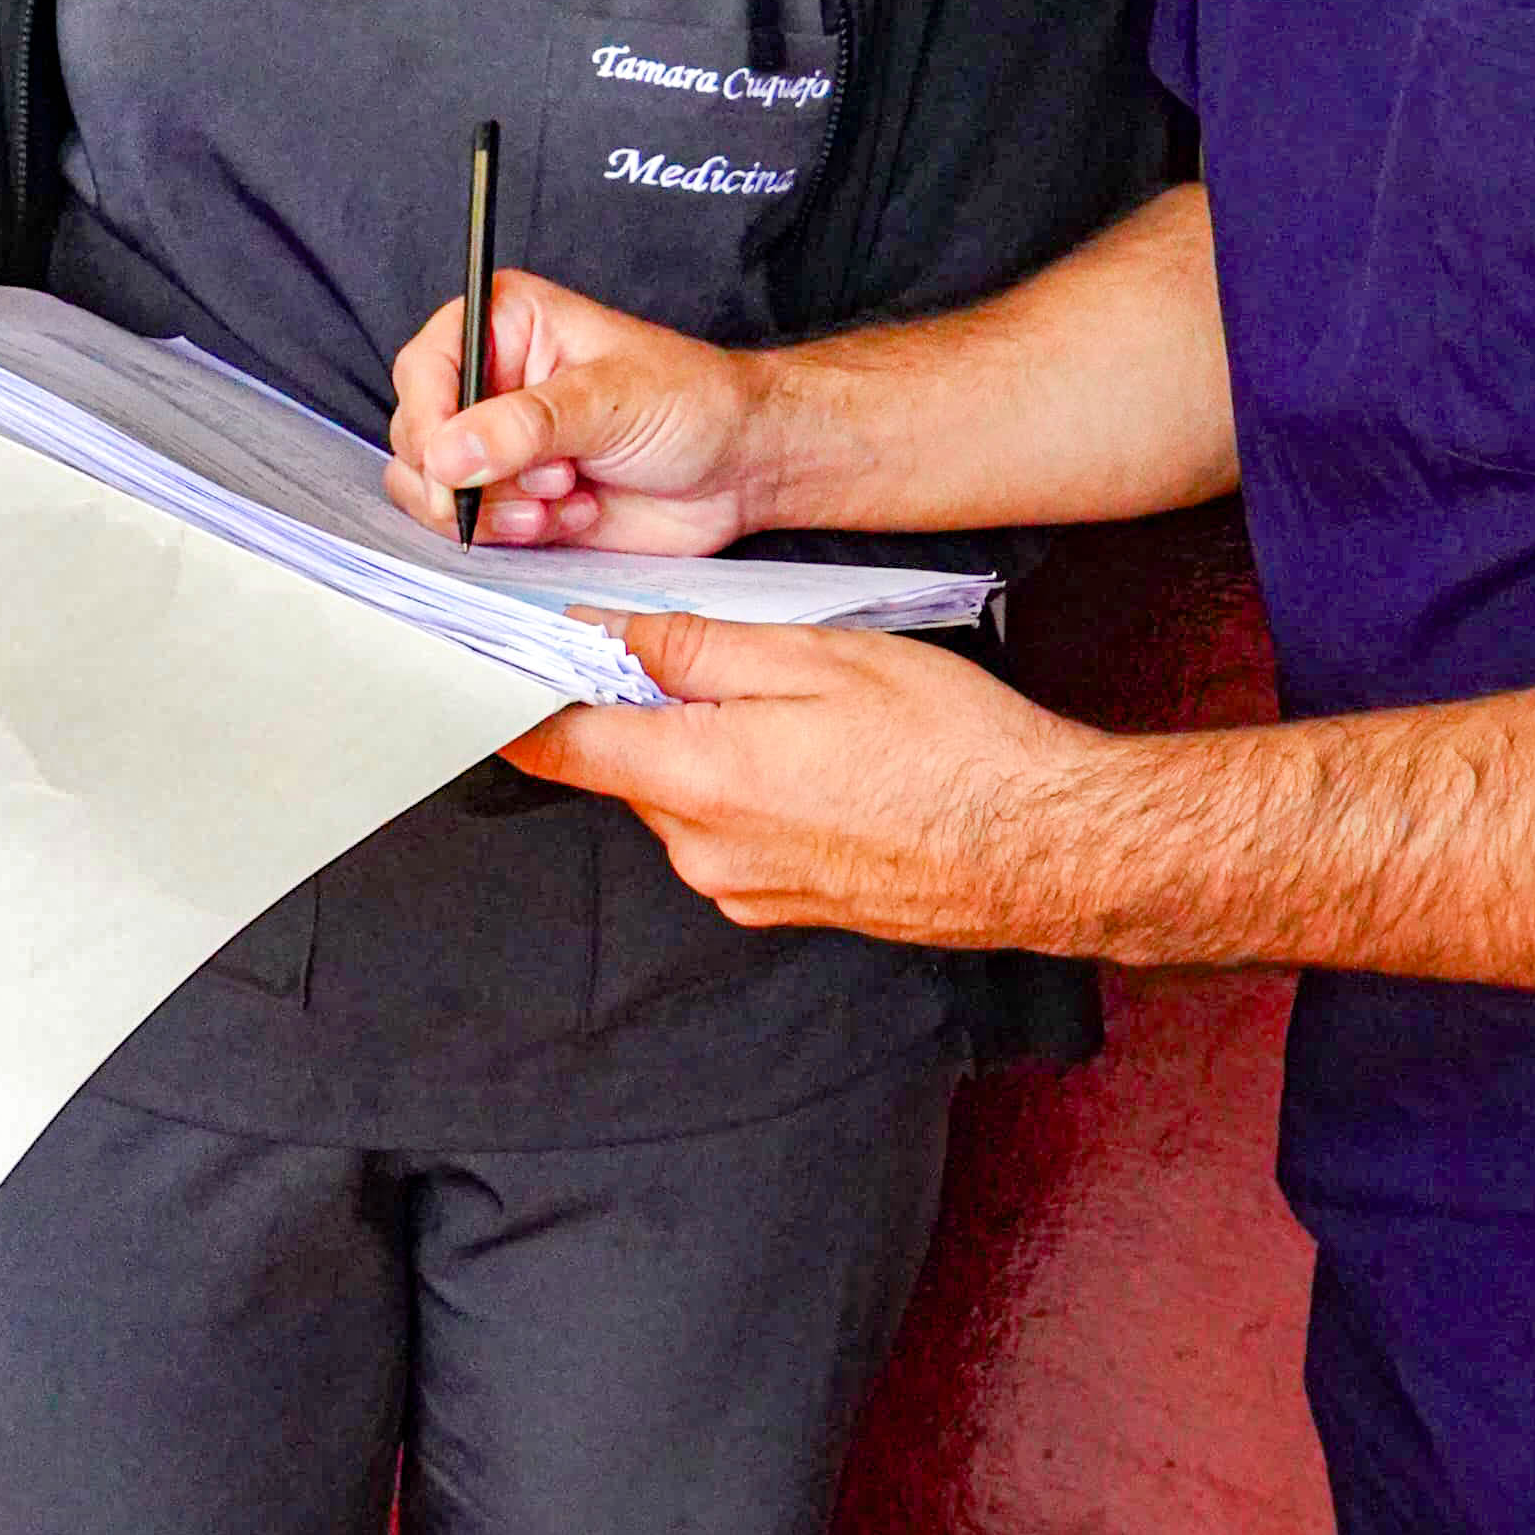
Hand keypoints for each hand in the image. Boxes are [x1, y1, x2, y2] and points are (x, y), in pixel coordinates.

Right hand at [386, 269, 762, 551]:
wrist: (741, 467)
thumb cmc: (693, 402)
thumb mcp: (609, 400)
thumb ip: (525, 426)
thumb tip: (448, 452)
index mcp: (506, 325)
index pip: (425, 368)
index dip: (430, 420)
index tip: (452, 461)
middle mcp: (492, 382)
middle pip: (417, 435)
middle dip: (466, 476)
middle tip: (535, 484)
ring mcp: (498, 445)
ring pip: (432, 489)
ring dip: (492, 510)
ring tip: (558, 501)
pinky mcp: (512, 498)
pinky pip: (470, 527)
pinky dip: (513, 534)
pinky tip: (572, 515)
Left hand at [501, 607, 1108, 946]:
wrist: (1042, 848)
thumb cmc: (948, 748)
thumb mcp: (816, 657)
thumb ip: (696, 645)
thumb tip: (608, 629)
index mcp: (698, 779)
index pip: (556, 747)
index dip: (515, 698)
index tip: (491, 659)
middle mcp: (703, 851)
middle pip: (620, 763)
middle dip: (638, 705)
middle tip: (698, 649)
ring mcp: (741, 888)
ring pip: (677, 796)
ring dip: (701, 747)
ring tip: (789, 707)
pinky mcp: (780, 905)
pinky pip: (726, 833)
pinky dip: (743, 788)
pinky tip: (815, 759)